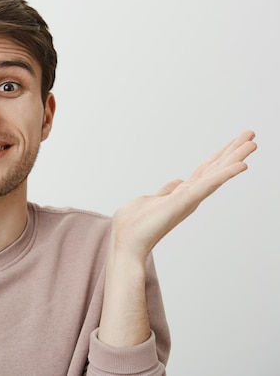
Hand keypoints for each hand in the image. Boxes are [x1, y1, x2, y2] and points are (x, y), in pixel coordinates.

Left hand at [111, 130, 256, 260]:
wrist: (125, 243)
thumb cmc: (134, 226)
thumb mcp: (151, 200)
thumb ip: (166, 191)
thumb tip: (178, 182)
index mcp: (182, 194)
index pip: (205, 171)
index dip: (220, 156)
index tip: (236, 141)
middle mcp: (189, 196)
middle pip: (215, 168)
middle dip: (233, 151)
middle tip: (251, 133)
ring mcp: (188, 199)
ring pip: (216, 173)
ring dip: (235, 157)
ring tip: (252, 141)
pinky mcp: (184, 201)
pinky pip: (208, 184)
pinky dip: (225, 174)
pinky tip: (242, 164)